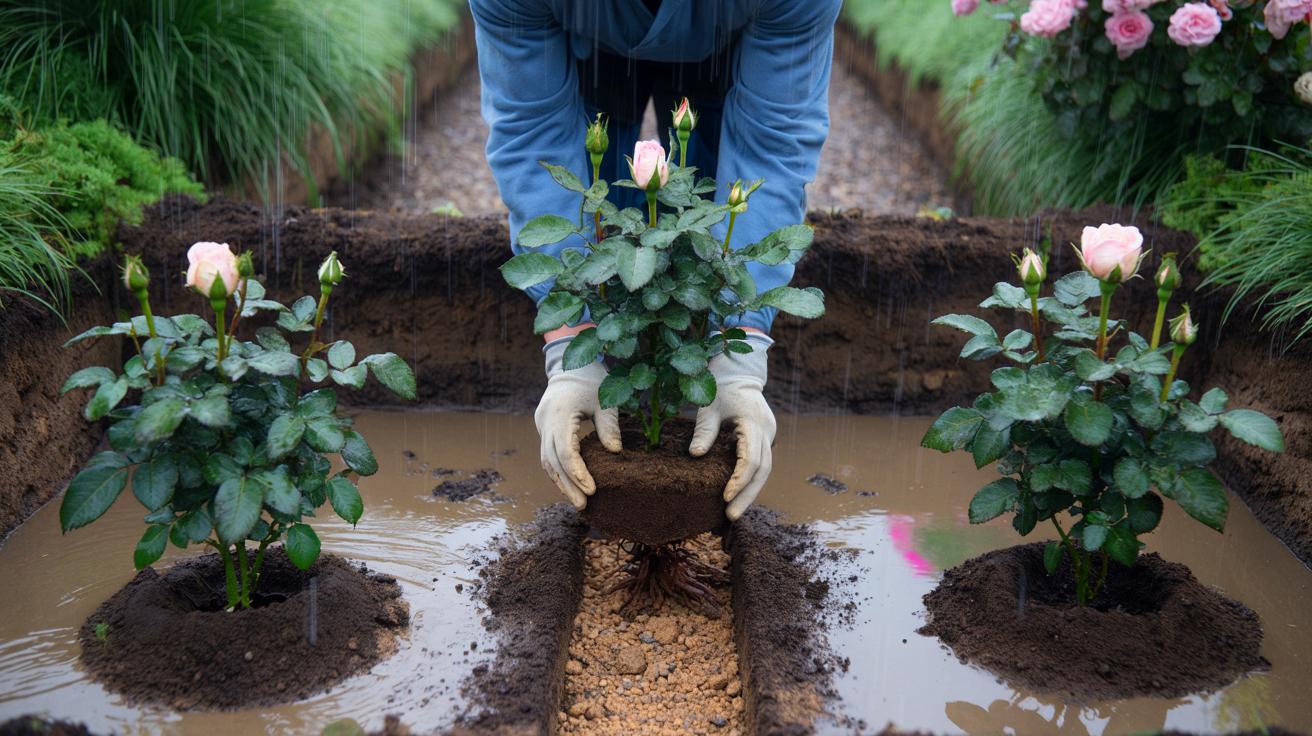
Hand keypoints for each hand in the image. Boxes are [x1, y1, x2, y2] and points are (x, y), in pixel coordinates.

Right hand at [535, 336, 621, 508]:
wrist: (569, 363)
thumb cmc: (591, 380)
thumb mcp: (605, 399)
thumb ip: (608, 425)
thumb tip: (615, 452)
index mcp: (559, 414)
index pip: (565, 451)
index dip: (577, 472)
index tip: (592, 489)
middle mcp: (545, 422)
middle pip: (552, 461)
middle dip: (568, 485)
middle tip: (583, 505)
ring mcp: (542, 426)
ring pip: (547, 461)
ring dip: (561, 482)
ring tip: (578, 501)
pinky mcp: (544, 429)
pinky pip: (548, 455)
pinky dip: (559, 472)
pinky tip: (571, 486)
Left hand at [690, 333, 775, 520]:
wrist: (739, 372)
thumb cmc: (721, 387)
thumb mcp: (709, 405)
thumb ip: (704, 430)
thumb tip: (694, 455)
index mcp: (754, 423)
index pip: (751, 460)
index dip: (739, 481)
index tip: (724, 497)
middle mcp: (767, 431)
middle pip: (763, 471)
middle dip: (747, 495)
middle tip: (730, 516)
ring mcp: (769, 435)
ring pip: (765, 470)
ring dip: (751, 492)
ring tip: (733, 512)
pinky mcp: (764, 438)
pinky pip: (761, 464)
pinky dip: (750, 480)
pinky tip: (738, 495)